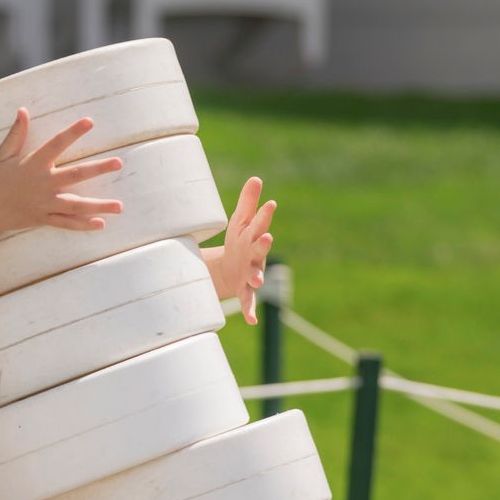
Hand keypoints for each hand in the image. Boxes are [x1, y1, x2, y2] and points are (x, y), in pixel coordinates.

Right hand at [0, 111, 122, 242]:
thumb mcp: (1, 155)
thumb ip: (16, 134)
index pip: (57, 144)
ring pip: (76, 204)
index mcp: (33, 165)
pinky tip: (100, 224)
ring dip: (99, 205)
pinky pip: (66, 224)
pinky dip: (82, 225)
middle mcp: (43, 184)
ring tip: (120, 206)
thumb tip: (23, 110)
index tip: (90, 122)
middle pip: (76, 175)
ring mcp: (44, 204)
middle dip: (98, 169)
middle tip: (118, 163)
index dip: (73, 132)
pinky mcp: (42, 219)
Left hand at [219, 176, 275, 324]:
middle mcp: (256, 255)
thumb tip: (256, 178)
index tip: (270, 203)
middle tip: (267, 237)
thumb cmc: (238, 241)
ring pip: (256, 276)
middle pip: (260, 248)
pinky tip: (251, 321)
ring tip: (258, 282)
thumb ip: (248, 202)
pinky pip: (248, 301)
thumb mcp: (241, 221)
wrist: (230, 269)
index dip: (264, 214)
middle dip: (263, 243)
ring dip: (257, 278)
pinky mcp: (245, 290)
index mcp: (254, 236)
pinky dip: (250, 311)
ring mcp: (252, 273)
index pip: (259, 223)